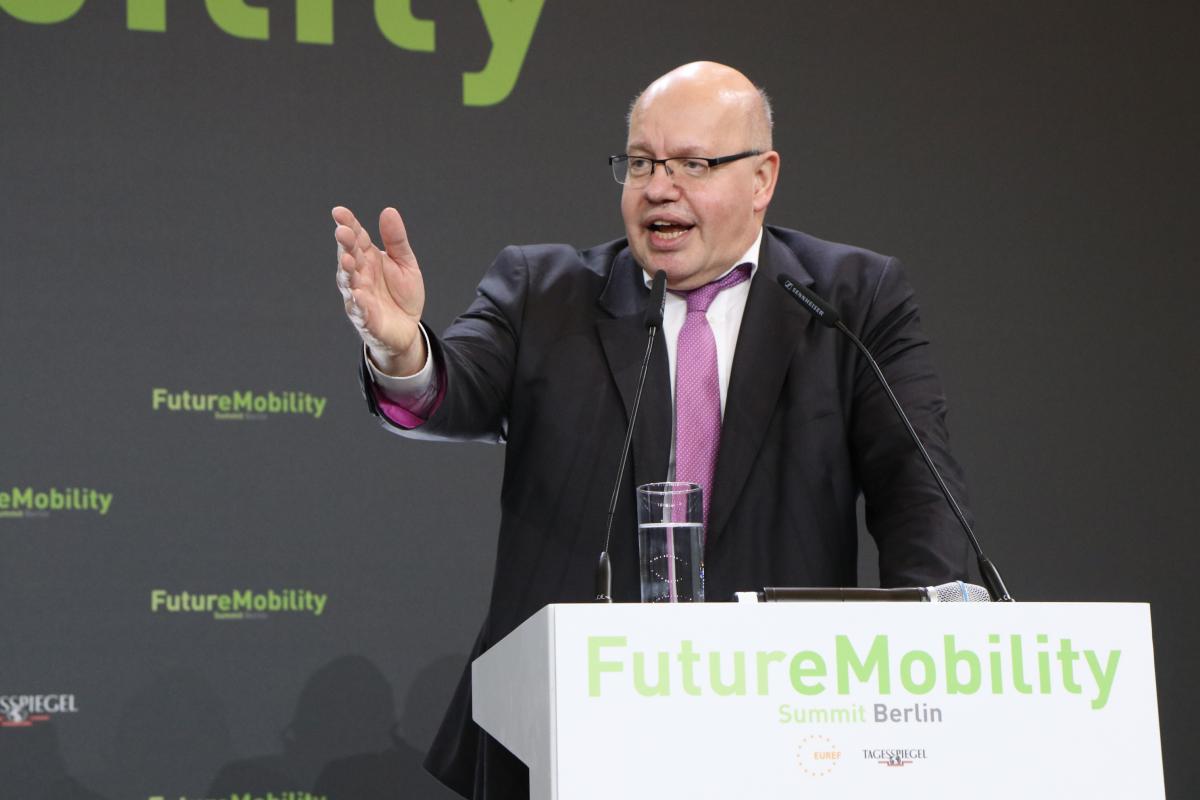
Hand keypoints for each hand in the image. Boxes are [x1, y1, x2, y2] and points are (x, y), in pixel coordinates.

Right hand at [333, 205, 426, 375]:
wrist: (408, 328)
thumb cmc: (401, 294)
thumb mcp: (405, 263)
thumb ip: (396, 240)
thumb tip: (388, 211)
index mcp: (368, 258)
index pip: (356, 238)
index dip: (348, 224)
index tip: (339, 212)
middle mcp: (360, 275)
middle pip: (349, 256)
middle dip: (345, 245)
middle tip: (342, 231)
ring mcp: (359, 296)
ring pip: (348, 282)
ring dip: (346, 271)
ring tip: (347, 260)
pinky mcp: (365, 318)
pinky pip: (359, 311)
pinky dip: (357, 304)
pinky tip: (357, 296)